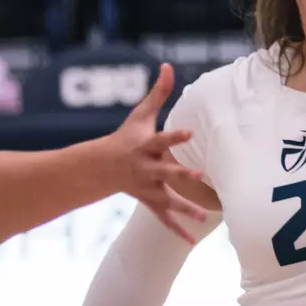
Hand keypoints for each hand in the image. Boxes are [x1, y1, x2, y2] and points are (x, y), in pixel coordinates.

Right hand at [101, 63, 209, 240]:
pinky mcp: (150, 201)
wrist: (102, 167)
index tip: (189, 133)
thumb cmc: (127, 136)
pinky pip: (164, 218)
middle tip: (200, 177)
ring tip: (204, 216)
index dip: (174, 137)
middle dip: (181, 176)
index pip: (162, 140)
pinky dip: (176, 229)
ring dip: (185, 208)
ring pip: (168, 200)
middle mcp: (147, 169)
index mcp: (146, 146)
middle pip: (166, 173)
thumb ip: (158, 92)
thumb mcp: (140, 114)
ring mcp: (148, 188)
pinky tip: (192, 239)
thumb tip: (168, 65)